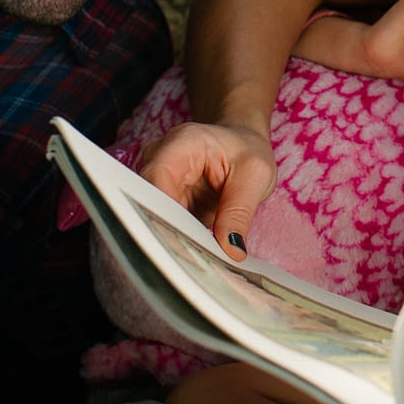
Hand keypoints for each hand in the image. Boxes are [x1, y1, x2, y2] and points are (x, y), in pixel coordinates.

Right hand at [137, 120, 277, 257]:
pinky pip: (164, 225)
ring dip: (172, 238)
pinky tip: (192, 255)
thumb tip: (231, 250)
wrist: (243, 145)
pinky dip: (178, 240)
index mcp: (181, 144)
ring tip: (194, 260)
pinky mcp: (164, 202)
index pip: (157, 178)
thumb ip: (240, 212)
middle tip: (189, 259)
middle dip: (166, 230)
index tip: (180, 240)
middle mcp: (161, 160)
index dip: (163, 210)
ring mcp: (159, 181)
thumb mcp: (256, 176)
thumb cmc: (248, 151)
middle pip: (148, 200)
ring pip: (152, 217)